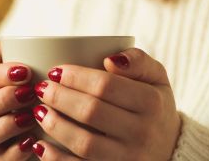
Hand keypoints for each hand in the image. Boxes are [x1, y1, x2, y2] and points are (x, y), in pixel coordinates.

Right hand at [0, 40, 39, 159]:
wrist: (53, 128)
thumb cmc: (37, 93)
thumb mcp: (28, 74)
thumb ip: (10, 57)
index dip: (0, 75)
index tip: (26, 71)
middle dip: (2, 99)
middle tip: (29, 93)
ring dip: (6, 126)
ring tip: (30, 118)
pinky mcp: (0, 159)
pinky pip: (1, 159)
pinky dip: (16, 151)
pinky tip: (33, 141)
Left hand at [30, 48, 180, 160]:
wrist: (170, 149)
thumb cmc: (153, 106)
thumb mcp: (156, 78)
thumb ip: (138, 60)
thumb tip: (110, 58)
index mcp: (151, 103)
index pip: (106, 86)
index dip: (75, 77)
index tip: (55, 70)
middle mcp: (143, 133)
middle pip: (91, 112)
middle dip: (59, 98)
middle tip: (41, 88)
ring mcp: (129, 158)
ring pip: (85, 144)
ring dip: (55, 126)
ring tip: (38, 111)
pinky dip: (56, 159)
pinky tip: (39, 145)